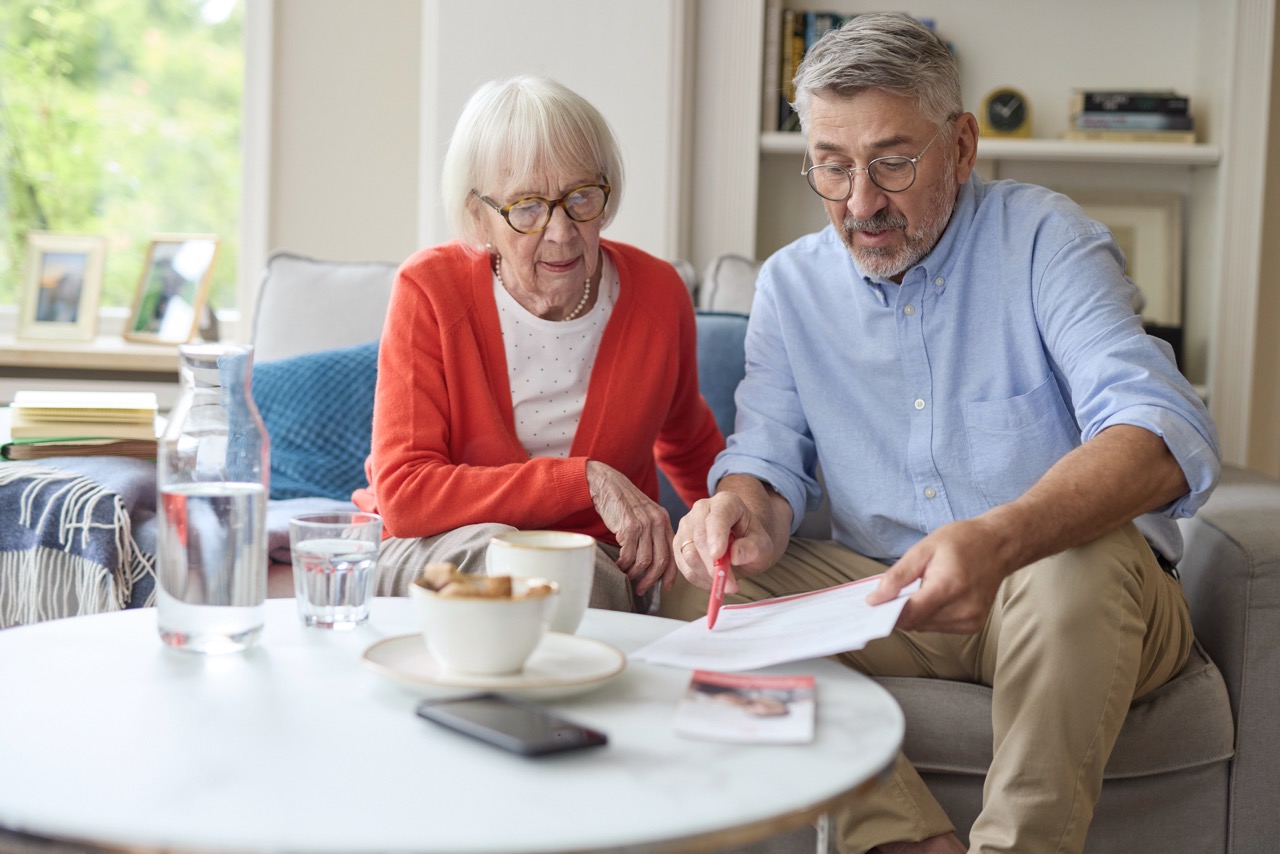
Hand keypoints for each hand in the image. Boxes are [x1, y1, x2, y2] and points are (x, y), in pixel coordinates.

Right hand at [585, 461, 674, 595]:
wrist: (607, 484)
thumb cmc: (624, 503)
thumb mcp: (645, 515)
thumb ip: (652, 533)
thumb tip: (652, 562)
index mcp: (664, 521)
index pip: (673, 552)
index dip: (670, 573)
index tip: (665, 587)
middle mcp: (657, 522)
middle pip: (661, 560)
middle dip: (651, 579)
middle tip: (641, 589)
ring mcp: (644, 524)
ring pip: (644, 560)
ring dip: (634, 573)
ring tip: (627, 576)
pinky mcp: (629, 526)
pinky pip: (629, 554)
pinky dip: (623, 565)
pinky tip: (618, 566)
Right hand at [673, 492, 777, 592]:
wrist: (742, 544)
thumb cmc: (752, 542)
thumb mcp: (762, 545)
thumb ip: (752, 548)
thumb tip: (736, 555)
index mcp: (726, 502)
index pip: (717, 517)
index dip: (716, 536)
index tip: (719, 556)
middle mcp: (702, 509)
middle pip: (699, 537)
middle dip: (712, 565)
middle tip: (730, 585)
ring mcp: (687, 525)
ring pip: (688, 553)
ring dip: (706, 575)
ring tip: (727, 583)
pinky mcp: (679, 543)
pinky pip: (682, 565)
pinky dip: (698, 579)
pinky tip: (713, 582)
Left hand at [865, 517, 1011, 632]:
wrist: (999, 545)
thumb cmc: (963, 542)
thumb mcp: (923, 549)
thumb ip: (897, 576)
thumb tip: (875, 599)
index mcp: (949, 587)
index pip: (909, 614)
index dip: (887, 611)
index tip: (874, 604)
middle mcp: (962, 608)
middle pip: (915, 622)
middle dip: (901, 609)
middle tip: (901, 589)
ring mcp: (970, 619)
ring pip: (925, 627)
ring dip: (917, 613)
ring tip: (925, 588)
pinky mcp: (973, 625)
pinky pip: (939, 627)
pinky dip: (931, 615)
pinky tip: (938, 595)